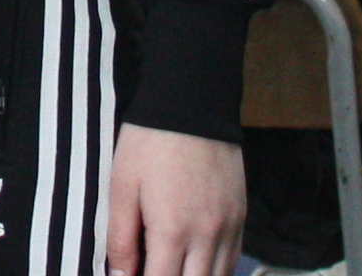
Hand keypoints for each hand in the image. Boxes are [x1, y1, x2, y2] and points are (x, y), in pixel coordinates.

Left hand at [102, 122, 245, 275]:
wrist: (193, 102)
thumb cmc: (150, 142)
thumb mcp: (122, 186)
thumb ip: (120, 238)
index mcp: (172, 230)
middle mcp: (206, 235)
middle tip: (152, 270)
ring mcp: (229, 226)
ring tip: (173, 269)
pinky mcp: (241, 215)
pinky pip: (233, 259)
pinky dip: (216, 271)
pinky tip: (198, 267)